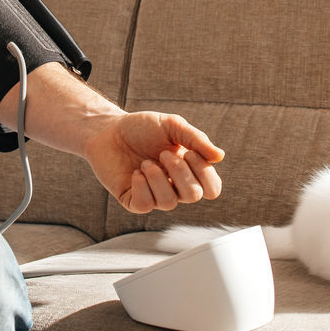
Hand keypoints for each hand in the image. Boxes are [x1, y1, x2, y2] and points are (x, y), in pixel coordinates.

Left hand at [83, 112, 223, 212]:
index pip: (212, 189)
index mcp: (189, 171)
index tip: (188, 152)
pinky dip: (142, 186)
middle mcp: (175, 187)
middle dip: (179, 172)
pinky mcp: (134, 201)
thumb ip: (196, 139)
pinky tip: (136, 172)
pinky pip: (145, 205)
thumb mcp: (172, 125)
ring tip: (145, 162)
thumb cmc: (142, 128)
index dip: (204, 173)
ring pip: (169, 203)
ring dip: (157, 177)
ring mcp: (154, 195)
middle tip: (163, 153)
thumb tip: (220, 156)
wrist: (109, 129)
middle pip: (193, 196)